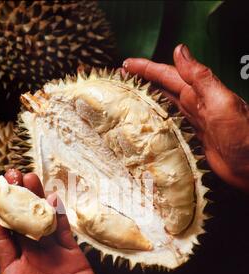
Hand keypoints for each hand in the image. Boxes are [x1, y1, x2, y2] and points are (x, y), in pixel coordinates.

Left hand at [0, 169, 115, 273]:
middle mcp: (31, 261)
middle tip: (10, 176)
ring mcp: (52, 257)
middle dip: (14, 199)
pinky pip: (63, 231)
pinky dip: (58, 214)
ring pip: (40, 221)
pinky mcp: (73, 257)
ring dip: (34, 199)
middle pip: (19, 223)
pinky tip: (52, 197)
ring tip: (28, 177)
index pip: (0, 240)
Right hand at [123, 44, 248, 191]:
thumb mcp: (220, 101)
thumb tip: (179, 50)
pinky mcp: (192, 139)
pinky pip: (169, 125)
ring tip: (128, 99)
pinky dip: (156, 122)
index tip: (126, 64)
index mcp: (199, 93)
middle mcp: (194, 105)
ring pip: (164, 106)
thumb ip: (200, 77)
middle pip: (163, 88)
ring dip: (147, 100)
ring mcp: (193, 122)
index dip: (146, 68)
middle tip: (121, 79)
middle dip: (143, 81)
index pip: (168, 75)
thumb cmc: (241, 135)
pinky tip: (146, 125)